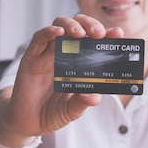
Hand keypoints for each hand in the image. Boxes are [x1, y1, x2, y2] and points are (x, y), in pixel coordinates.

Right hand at [0, 14, 124, 141]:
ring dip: (72, 25)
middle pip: (78, 27)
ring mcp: (47, 54)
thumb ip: (82, 103)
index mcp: (79, 63)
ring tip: (80, 33)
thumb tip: (95, 97)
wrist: (28, 123)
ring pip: (60, 26)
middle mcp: (65, 54)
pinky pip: (39, 38)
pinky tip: (58, 32)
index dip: (107, 36)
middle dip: (90, 25)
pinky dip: (49, 32)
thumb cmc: (52, 113)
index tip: (118, 34)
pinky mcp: (31, 57)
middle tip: (100, 34)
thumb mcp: (71, 110)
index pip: (95, 42)